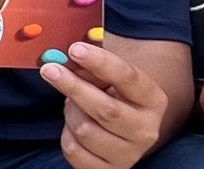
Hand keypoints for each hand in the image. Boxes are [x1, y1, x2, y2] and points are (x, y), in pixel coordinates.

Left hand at [40, 41, 168, 168]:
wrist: (123, 129)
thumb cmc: (113, 94)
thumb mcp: (109, 77)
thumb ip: (92, 67)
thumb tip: (66, 62)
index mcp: (153, 99)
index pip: (128, 78)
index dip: (100, 62)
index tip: (74, 49)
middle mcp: (146, 130)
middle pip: (106, 109)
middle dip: (74, 86)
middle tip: (50, 69)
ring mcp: (129, 154)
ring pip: (85, 130)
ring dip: (70, 112)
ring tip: (74, 105)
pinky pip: (74, 151)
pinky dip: (67, 135)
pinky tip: (74, 126)